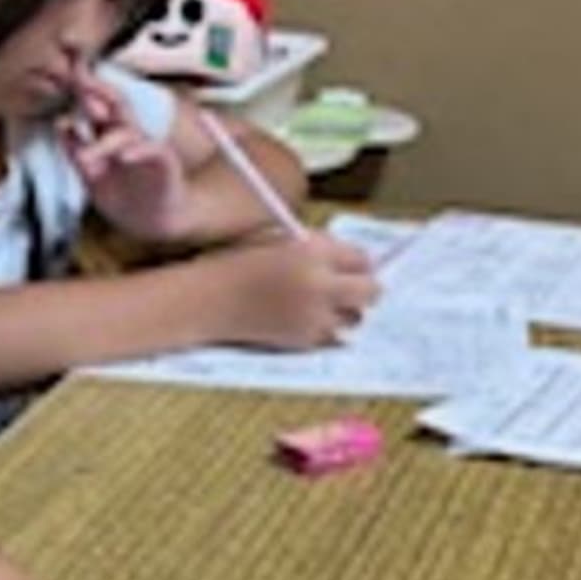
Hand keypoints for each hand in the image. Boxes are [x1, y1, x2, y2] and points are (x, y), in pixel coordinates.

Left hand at [63, 74, 194, 240]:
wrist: (155, 225)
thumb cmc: (124, 197)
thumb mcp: (91, 177)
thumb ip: (76, 151)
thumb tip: (60, 124)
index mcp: (110, 135)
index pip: (97, 106)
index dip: (84, 89)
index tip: (69, 73)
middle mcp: (129, 135)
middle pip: (116, 105)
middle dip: (98, 92)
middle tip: (80, 82)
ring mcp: (146, 147)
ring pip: (127, 132)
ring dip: (105, 141)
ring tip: (85, 155)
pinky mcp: (164, 163)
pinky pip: (151, 151)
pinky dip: (137, 152)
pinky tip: (123, 156)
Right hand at [212, 231, 378, 347]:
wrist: (209, 300)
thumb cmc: (237, 263)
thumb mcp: (279, 240)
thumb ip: (317, 248)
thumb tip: (352, 260)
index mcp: (313, 252)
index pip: (362, 258)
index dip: (358, 262)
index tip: (351, 265)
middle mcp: (320, 284)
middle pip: (371, 291)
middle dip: (365, 288)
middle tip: (353, 287)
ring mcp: (314, 316)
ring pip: (355, 318)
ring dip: (346, 311)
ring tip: (322, 304)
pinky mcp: (304, 340)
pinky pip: (332, 336)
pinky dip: (325, 328)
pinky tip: (304, 318)